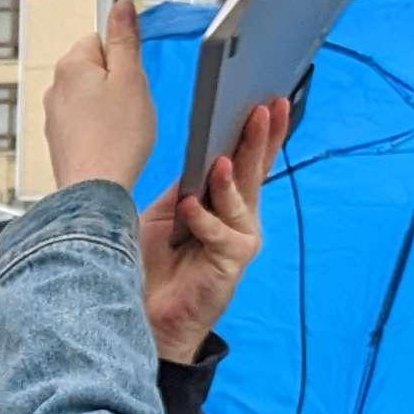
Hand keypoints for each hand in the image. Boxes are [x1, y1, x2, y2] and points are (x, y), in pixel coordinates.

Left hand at [41, 0, 163, 192]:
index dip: (123, 56)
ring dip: (109, 107)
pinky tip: (112, 144)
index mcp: (71, 65)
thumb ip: (125, 39)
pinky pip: (85, 122)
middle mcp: (56, 87)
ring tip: (122, 129)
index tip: (132, 72)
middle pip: (95, 68)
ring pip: (91, 97)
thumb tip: (121, 6)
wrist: (96, 192)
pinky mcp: (59, 139)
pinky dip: (99, 129)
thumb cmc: (116, 140)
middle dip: (117, 82)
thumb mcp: (132, 78)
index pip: (100, 38)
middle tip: (132, 104)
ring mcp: (54, 114)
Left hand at [140, 94, 288, 359]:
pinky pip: (221, 234)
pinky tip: (190, 207)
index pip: (247, 160)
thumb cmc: (155, 265)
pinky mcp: (231, 263)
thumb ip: (189, 186)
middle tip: (266, 108)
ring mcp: (239, 240)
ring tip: (222, 157)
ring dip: (231, 177)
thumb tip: (202, 154)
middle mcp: (239, 218)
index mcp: (225, 202)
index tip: (268, 100)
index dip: (260, 132)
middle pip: (253, 171)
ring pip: (242, 199)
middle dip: (260, 138)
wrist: (144, 313)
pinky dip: (204, 219)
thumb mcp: (169, 213)